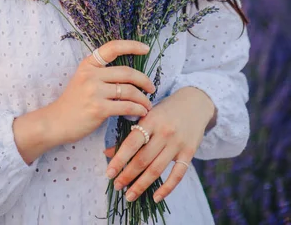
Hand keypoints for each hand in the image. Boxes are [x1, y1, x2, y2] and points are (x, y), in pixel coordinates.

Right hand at [47, 40, 155, 145]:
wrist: (55, 122)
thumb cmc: (73, 102)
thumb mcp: (83, 79)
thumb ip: (101, 74)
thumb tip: (129, 74)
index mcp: (88, 64)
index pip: (112, 48)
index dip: (131, 46)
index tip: (146, 48)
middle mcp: (91, 74)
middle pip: (127, 72)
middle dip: (144, 80)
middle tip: (152, 88)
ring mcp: (94, 91)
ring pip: (129, 90)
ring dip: (143, 99)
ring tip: (147, 105)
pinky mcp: (98, 108)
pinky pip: (126, 106)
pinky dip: (137, 109)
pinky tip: (140, 113)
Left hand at [103, 86, 215, 203]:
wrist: (194, 103)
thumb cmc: (164, 111)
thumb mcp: (146, 116)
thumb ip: (129, 134)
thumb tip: (107, 152)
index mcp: (150, 120)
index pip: (132, 143)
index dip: (119, 159)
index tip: (109, 173)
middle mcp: (164, 132)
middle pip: (143, 159)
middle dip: (127, 176)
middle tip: (116, 186)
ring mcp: (177, 143)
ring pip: (157, 169)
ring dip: (141, 185)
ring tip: (129, 196)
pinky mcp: (189, 152)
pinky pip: (177, 175)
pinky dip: (167, 188)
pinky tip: (156, 197)